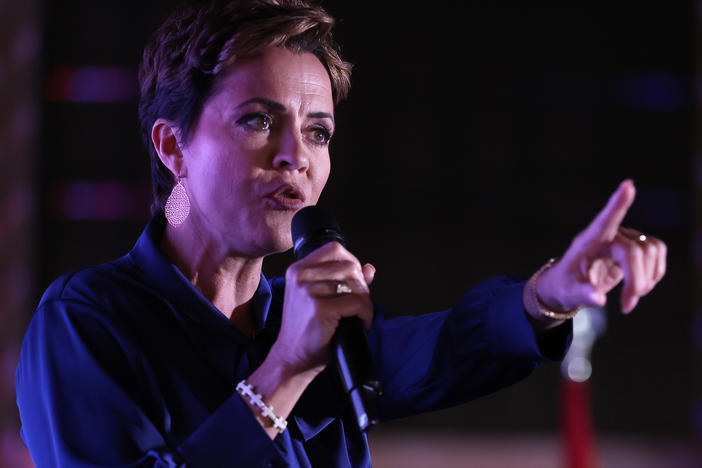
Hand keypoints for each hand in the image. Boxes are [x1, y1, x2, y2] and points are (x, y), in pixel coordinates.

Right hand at [268, 242, 375, 376]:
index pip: (335, 249)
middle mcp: (300, 276)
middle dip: (362, 286)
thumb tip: (369, 268)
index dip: (352, 263)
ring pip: (355, 284)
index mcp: (298, 270)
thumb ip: (344, 280)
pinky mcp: (319, 308)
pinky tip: (362, 322)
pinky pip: (356, 303)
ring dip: (366, 301)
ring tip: (361, 314)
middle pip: (349, 265)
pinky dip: (366, 313)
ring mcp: (308, 291)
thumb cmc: (306, 330)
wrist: (292, 358)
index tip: (356, 282)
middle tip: (361, 304)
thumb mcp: (320, 299)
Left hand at [535, 179, 666, 314]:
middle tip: (627, 305)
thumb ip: (583, 295)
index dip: (617, 205)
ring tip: (632, 297)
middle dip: (636, 281)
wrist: (570, 286)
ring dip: (647, 279)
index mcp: (586, 242)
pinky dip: (655, 273)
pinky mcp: (634, 246)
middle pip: (634, 252)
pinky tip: (641, 287)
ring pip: (650, 251)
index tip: (628, 185)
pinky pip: (657, 252)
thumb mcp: (568, 294)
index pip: (604, 221)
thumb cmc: (565, 286)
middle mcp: (607, 236)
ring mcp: (623, 239)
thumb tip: (599, 298)